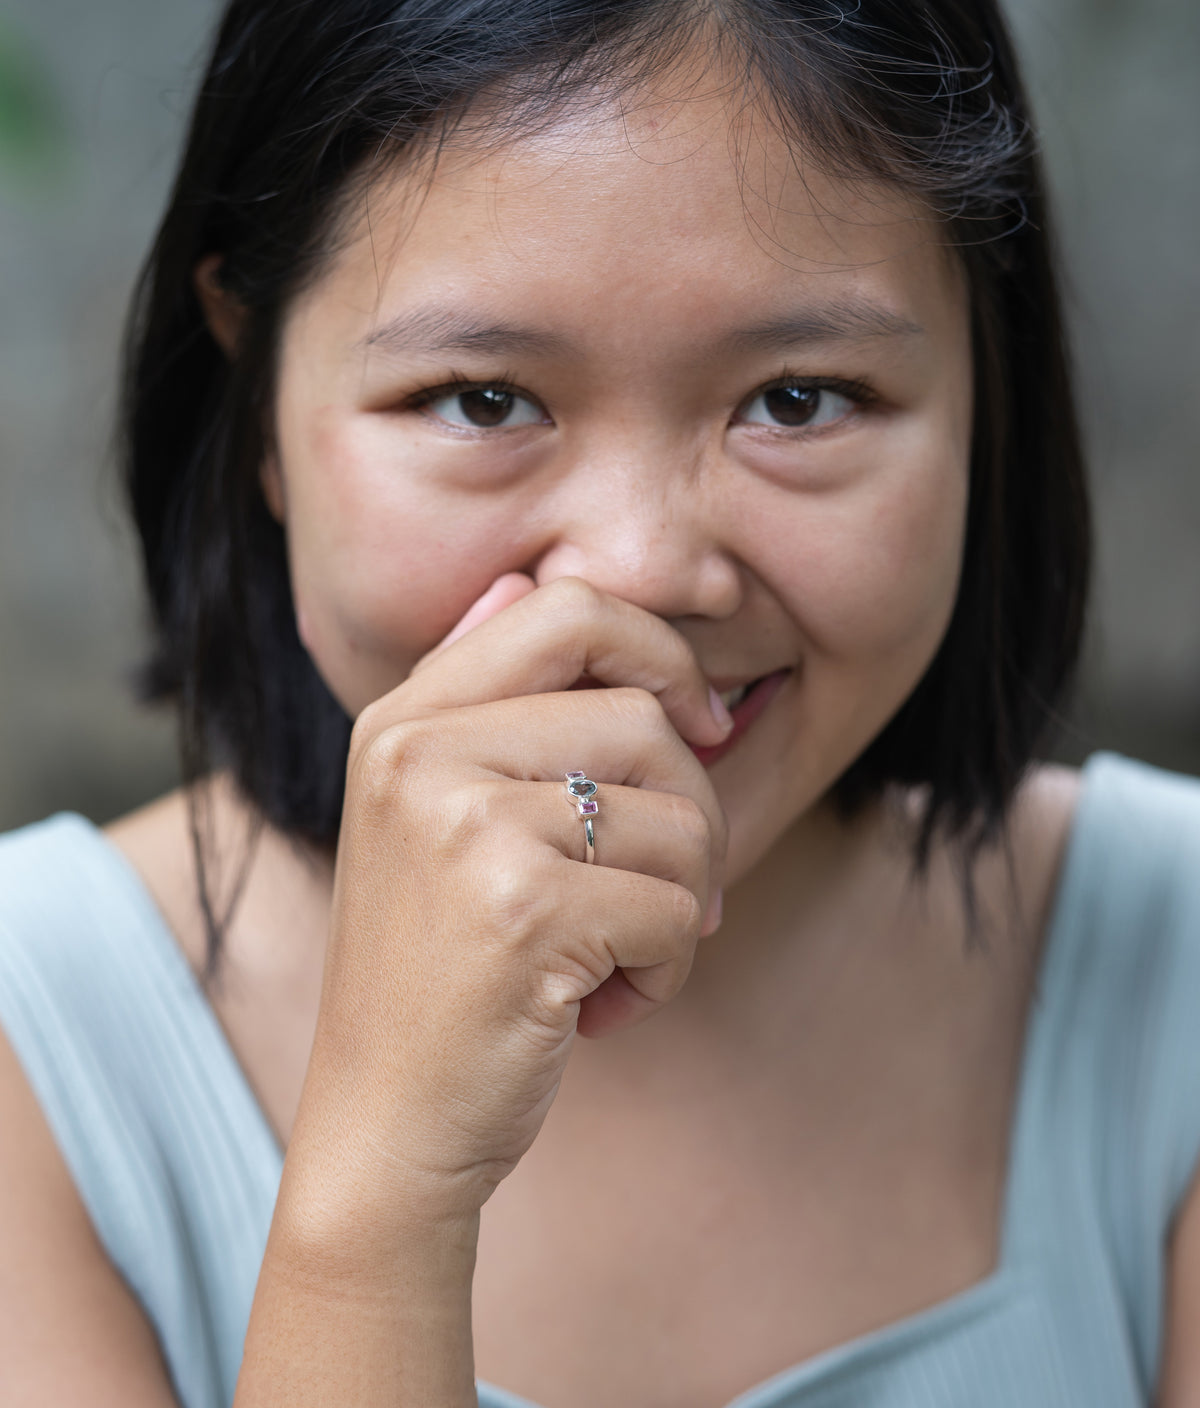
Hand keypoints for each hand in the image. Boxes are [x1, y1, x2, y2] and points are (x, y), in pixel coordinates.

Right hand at [290, 574, 731, 1237]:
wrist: (383, 1127)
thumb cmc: (435, 972)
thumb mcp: (429, 815)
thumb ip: (480, 696)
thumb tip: (525, 574)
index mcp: (403, 718)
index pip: (567, 608)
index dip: (658, 653)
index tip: (696, 723)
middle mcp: (421, 753)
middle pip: (644, 717)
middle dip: (692, 811)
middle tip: (666, 889)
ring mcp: (466, 828)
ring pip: (677, 817)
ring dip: (681, 903)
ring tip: (617, 956)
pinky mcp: (520, 911)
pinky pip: (674, 909)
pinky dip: (668, 968)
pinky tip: (607, 1005)